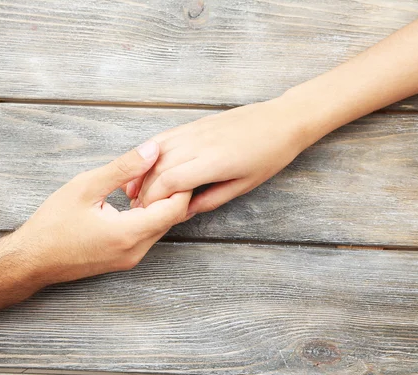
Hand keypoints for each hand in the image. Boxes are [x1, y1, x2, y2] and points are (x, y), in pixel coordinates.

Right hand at [9, 141, 191, 284]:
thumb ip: (123, 168)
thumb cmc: (52, 225)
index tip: (175, 163)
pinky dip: (148, 215)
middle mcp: (135, 250)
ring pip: (161, 226)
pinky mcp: (125, 259)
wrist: (32, 260)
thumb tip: (153, 150)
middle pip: (172, 218)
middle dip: (173, 191)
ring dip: (160, 203)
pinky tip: (136, 198)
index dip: (181, 184)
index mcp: (128, 233)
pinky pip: (148, 234)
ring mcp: (131, 258)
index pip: (175, 208)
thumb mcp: (86, 187)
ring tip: (149, 178)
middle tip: (165, 165)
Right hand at [128, 97, 308, 214]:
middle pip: (158, 167)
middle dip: (144, 189)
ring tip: (134, 189)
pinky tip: (145, 165)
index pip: (170, 180)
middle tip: (137, 206)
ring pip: (157, 151)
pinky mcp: (195, 123)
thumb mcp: (244, 185)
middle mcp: (200, 143)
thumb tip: (185, 211)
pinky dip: (150, 153)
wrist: (283, 120)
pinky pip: (165, 137)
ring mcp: (196, 129)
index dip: (154, 198)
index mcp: (214, 162)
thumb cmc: (269, 156)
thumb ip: (211, 199)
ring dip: (142, 171)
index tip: (148, 212)